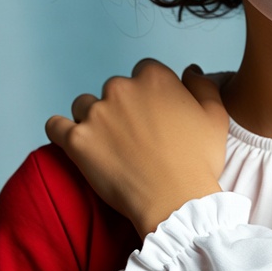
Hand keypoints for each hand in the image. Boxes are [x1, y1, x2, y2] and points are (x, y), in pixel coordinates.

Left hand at [45, 60, 227, 237]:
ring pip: (84, 105)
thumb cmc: (199, 161)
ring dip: (93, 118)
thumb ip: (203, 85)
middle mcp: (121, 89)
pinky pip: (55, 125)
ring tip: (107, 143)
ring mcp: (96, 114)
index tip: (153, 112)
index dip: (150, 91)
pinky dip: (61, 130)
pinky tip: (71, 139)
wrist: (175, 200)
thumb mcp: (215, 117)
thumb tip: (190, 70)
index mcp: (154, 78)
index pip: (144, 70)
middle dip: (122, 106)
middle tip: (134, 134)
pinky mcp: (76, 140)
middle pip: (114, 88)